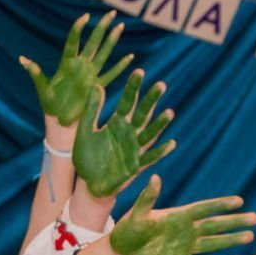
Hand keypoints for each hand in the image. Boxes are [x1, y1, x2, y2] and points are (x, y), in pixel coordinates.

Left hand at [21, 11, 133, 127]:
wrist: (59, 120)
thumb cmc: (49, 104)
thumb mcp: (42, 89)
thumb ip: (36, 74)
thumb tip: (23, 60)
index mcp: (66, 64)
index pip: (73, 42)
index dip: (78, 29)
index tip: (85, 17)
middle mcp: (80, 66)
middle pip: (92, 43)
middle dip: (101, 28)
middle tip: (111, 13)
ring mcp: (90, 75)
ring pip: (103, 54)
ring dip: (112, 41)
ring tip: (120, 27)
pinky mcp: (97, 86)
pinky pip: (111, 75)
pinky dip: (120, 67)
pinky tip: (130, 57)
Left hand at [72, 70, 174, 198]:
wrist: (88, 183)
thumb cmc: (87, 157)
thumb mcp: (85, 131)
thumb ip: (91, 110)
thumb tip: (97, 85)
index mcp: (116, 123)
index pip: (127, 102)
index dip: (133, 88)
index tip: (139, 71)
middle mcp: (129, 133)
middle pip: (142, 114)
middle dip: (151, 101)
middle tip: (160, 85)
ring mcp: (134, 149)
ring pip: (149, 134)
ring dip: (160, 124)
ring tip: (169, 112)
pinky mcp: (136, 165)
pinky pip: (150, 157)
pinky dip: (160, 151)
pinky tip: (171, 143)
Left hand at [109, 176, 255, 254]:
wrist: (118, 254)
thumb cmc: (125, 231)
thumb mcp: (136, 214)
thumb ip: (147, 198)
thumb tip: (155, 178)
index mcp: (177, 216)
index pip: (203, 209)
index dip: (220, 205)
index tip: (239, 201)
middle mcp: (185, 231)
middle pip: (214, 225)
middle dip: (234, 222)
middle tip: (255, 218)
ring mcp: (183, 248)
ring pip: (212, 244)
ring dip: (230, 240)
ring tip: (249, 236)